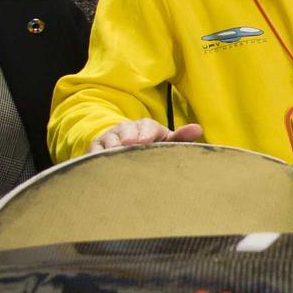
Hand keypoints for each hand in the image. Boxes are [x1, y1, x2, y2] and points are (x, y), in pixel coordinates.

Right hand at [88, 119, 204, 153]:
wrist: (127, 152)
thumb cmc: (153, 149)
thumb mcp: (168, 142)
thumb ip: (181, 137)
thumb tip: (198, 128)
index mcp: (147, 127)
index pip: (148, 126)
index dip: (146, 133)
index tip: (144, 142)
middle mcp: (127, 129)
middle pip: (126, 130)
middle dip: (128, 138)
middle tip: (129, 147)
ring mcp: (110, 138)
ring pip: (109, 140)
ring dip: (112, 149)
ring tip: (116, 159)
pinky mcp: (96, 148)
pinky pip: (94, 151)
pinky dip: (97, 157)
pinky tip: (102, 166)